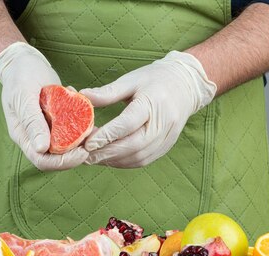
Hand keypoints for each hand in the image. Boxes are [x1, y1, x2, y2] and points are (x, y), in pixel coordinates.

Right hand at [0, 42, 87, 170]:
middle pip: (55, 158)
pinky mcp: (55, 121)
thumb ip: (32, 122)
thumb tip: (42, 149)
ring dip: (79, 141)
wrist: (23, 61)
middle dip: (74, 155)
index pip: (42, 160)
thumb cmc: (20, 76)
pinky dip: (79, 126)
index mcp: (23, 136)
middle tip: (92, 143)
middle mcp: (34, 137)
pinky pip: (69, 131)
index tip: (82, 152)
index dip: (62, 162)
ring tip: (92, 129)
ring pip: (64, 146)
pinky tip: (87, 116)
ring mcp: (45, 130)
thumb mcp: (24, 96)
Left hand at [80, 51, 216, 167]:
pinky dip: (124, 163)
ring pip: (138, 157)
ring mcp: (167, 138)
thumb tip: (82, 97)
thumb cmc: (155, 79)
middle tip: (85, 156)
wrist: (186, 85)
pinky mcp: (166, 147)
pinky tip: (110, 159)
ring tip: (94, 158)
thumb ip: (108, 92)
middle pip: (133, 145)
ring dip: (114, 160)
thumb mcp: (131, 79)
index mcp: (154, 102)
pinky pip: (143, 160)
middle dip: (107, 153)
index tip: (88, 143)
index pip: (128, 123)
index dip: (108, 135)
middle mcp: (163, 123)